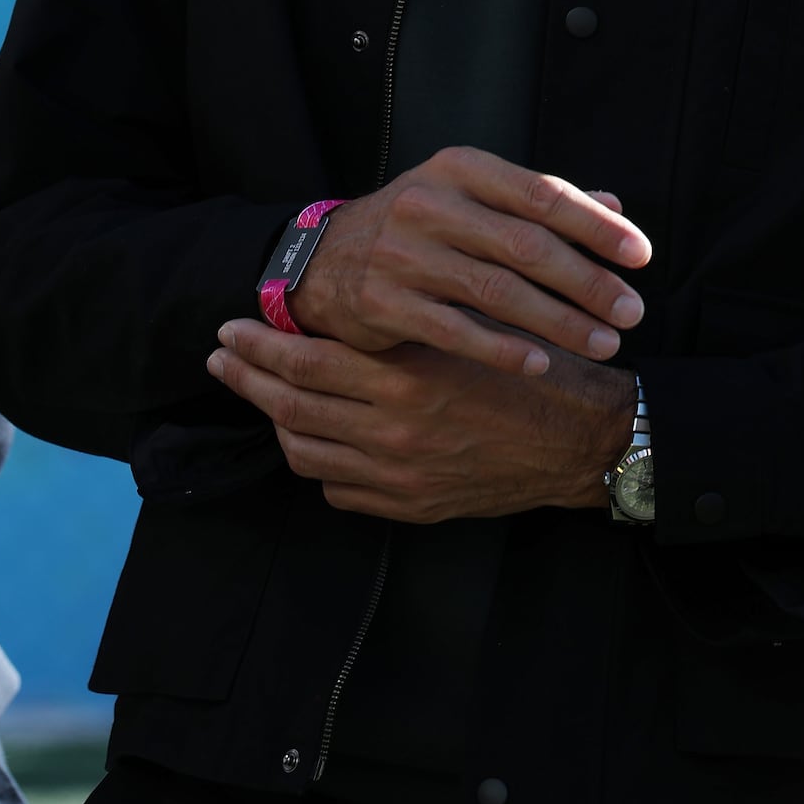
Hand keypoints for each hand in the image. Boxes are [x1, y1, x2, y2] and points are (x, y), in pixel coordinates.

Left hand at [207, 317, 635, 519]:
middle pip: (291, 408)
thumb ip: (412, 318)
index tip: (232, 327)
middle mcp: (395, 432)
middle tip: (221, 358)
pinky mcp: (411, 507)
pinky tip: (314, 438)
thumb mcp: (474, 324)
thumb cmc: (533, 369)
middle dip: (247, 381)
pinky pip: (338, 489)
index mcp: (408, 377)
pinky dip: (318, 462)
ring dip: (276, 422)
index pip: (307, 362)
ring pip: (307, 452)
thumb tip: (348, 296)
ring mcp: (399, 477)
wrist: (582, 442)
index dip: (261, 345)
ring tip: (261, 395)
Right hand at [286, 146, 649, 377]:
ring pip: (496, 291)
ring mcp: (403, 255)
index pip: (541, 194)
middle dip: (587, 281)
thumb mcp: (472, 196)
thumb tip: (615, 206)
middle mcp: (429, 204)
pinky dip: (502, 350)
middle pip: (525, 245)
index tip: (640, 256)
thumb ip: (538, 203)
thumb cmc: (417, 227)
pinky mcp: (383, 304)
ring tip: (604, 342)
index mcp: (460, 168)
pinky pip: (455, 332)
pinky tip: (542, 364)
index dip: (596, 226)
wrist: (322, 261)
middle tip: (633, 310)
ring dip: (558, 321)